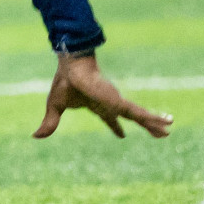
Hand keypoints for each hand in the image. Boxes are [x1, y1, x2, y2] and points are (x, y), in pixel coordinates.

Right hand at [33, 53, 171, 138]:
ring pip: (139, 116)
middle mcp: (110, 104)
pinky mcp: (120, 103)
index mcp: (96, 105)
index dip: (115, 126)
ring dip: (154, 124)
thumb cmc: (64, 82)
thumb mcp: (55, 107)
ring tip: (169, 131)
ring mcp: (117, 103)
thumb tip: (35, 137)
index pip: (109, 118)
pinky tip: (167, 122)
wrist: (73, 67)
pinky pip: (140, 113)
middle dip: (144, 125)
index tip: (122, 135)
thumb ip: (50, 123)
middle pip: (130, 117)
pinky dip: (154, 118)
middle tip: (159, 133)